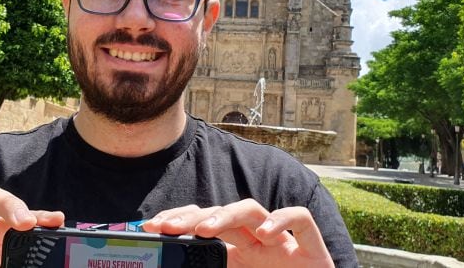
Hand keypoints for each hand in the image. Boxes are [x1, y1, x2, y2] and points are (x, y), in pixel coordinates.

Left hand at [142, 200, 333, 267]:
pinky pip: (300, 218)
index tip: (150, 226)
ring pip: (253, 209)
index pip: (204, 224)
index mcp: (237, 253)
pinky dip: (282, 219)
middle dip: (191, 216)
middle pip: (221, 213)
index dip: (178, 220)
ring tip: (204, 230)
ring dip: (226, 215)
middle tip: (165, 226)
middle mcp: (257, 242)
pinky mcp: (313, 249)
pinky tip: (264, 233)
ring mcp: (284, 243)